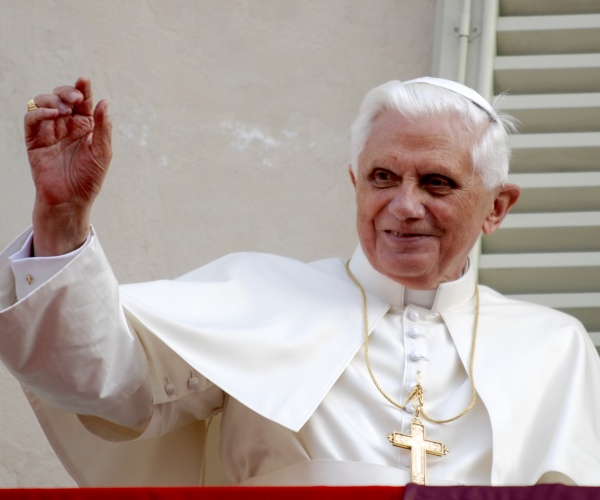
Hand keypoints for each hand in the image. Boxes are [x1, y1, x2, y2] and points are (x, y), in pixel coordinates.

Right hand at [25, 77, 111, 255]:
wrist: (70, 200)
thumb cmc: (89, 179)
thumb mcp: (102, 152)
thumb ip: (103, 127)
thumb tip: (104, 101)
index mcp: (85, 126)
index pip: (84, 101)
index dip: (83, 88)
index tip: (84, 80)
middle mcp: (67, 126)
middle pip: (62, 97)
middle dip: (68, 92)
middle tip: (75, 99)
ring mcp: (49, 131)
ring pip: (44, 102)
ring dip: (53, 100)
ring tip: (64, 111)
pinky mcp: (34, 140)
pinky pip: (32, 118)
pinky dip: (40, 112)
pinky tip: (52, 115)